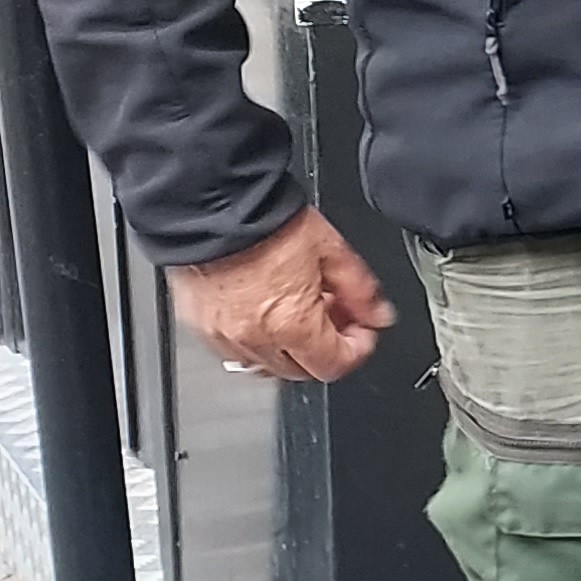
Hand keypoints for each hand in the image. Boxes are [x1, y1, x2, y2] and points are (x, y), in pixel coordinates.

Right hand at [169, 207, 391, 383]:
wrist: (215, 209)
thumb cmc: (268, 225)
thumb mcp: (332, 250)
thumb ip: (361, 289)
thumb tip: (378, 314)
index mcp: (291, 324)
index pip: (334, 365)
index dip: (358, 349)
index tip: (363, 329)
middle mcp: (254, 340)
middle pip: (302, 371)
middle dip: (327, 347)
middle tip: (334, 314)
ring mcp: (223, 337)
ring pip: (268, 365)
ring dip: (291, 346)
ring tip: (299, 308)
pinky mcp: (202, 328)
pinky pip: (237, 351)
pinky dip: (259, 340)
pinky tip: (268, 310)